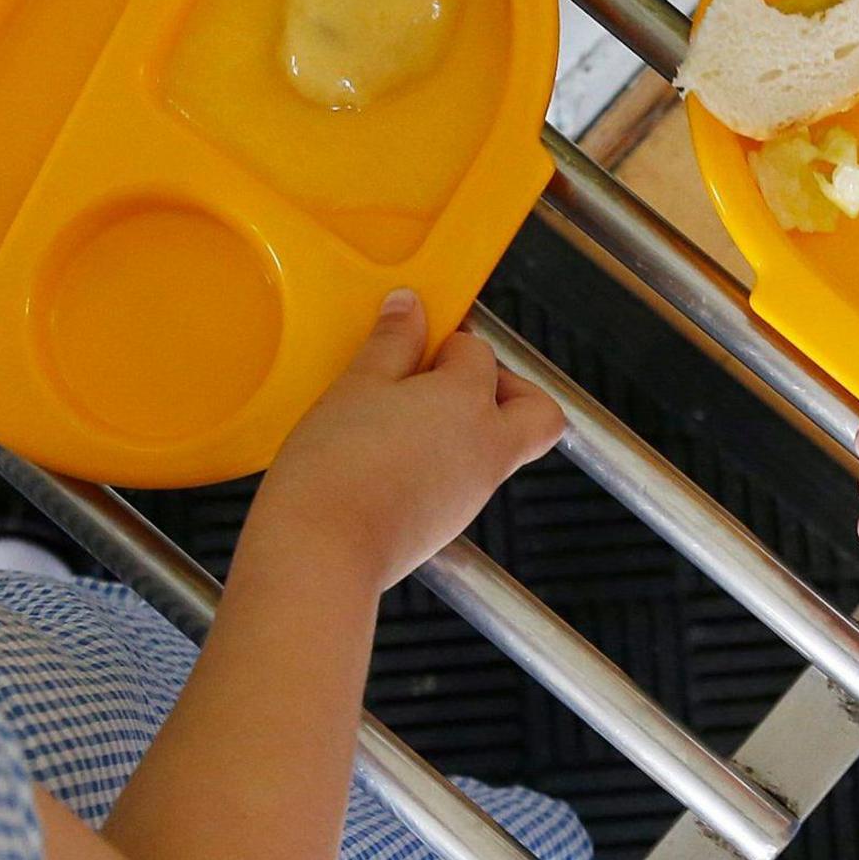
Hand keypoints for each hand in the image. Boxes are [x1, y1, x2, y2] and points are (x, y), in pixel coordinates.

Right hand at [249, 291, 566, 592]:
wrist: (322, 551)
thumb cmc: (336, 468)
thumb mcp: (357, 386)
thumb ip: (391, 343)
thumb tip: (410, 308)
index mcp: (469, 401)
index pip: (478, 351)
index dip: (447, 342)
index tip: (416, 341)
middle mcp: (487, 446)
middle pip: (536, 410)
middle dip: (507, 387)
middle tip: (451, 380)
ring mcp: (475, 491)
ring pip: (501, 447)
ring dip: (470, 427)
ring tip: (406, 419)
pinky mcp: (451, 524)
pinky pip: (468, 481)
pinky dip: (446, 464)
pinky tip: (394, 459)